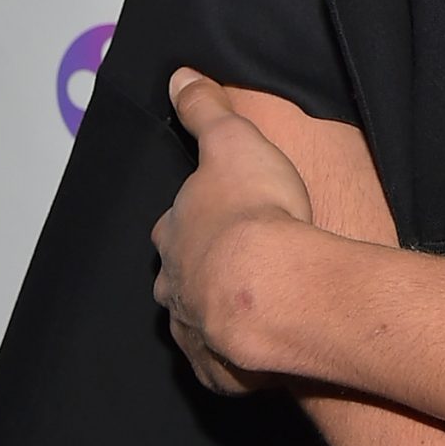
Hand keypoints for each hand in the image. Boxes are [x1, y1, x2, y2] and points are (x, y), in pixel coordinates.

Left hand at [151, 68, 314, 393]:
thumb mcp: (232, 140)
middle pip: (175, 277)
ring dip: (211, 315)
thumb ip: (205, 109)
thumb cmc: (255, 211)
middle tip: (229, 266)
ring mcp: (192, 330)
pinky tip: (253, 355)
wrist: (272, 286)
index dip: (192, 219)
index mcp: (174, 232)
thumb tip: (179, 76)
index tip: (214, 217)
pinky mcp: (218, 370)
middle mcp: (173, 285)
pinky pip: (220, 365)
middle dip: (194, 272)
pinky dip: (232, 360)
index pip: (172, 224)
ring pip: (193, 322)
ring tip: (243, 311)